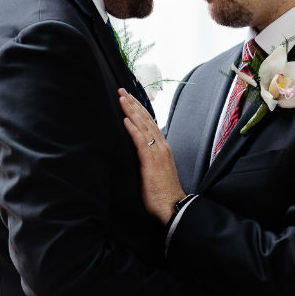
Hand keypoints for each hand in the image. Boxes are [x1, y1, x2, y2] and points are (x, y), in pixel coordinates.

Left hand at [118, 89, 185, 223]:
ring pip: (143, 126)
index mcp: (162, 147)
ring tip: (122, 98)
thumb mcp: (155, 169)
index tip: (129, 98)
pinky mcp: (151, 161)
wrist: (172, 205)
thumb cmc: (163, 191)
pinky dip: (133, 129)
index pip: (150, 122)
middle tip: (122, 90)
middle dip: (133, 103)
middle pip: (146, 119)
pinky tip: (125, 120)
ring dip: (131, 111)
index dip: (139, 109)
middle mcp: (161, 146)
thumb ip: (148, 157)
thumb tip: (138, 150)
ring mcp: (157, 152)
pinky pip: (141, 141)